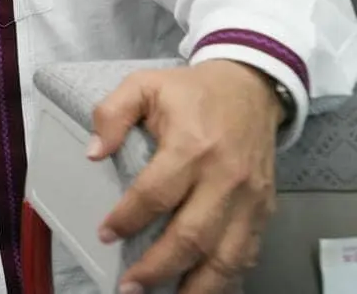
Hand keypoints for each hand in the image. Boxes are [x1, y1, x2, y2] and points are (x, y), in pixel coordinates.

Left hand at [89, 59, 281, 293]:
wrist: (251, 87)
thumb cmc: (191, 91)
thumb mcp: (144, 85)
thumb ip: (112, 113)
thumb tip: (94, 153)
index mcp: (191, 145)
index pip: (155, 194)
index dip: (128, 219)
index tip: (106, 234)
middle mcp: (225, 177)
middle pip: (191, 236)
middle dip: (157, 267)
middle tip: (128, 286)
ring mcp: (250, 198)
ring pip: (225, 256)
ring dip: (195, 286)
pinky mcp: (264, 209)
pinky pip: (246, 254)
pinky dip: (225, 279)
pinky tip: (200, 289)